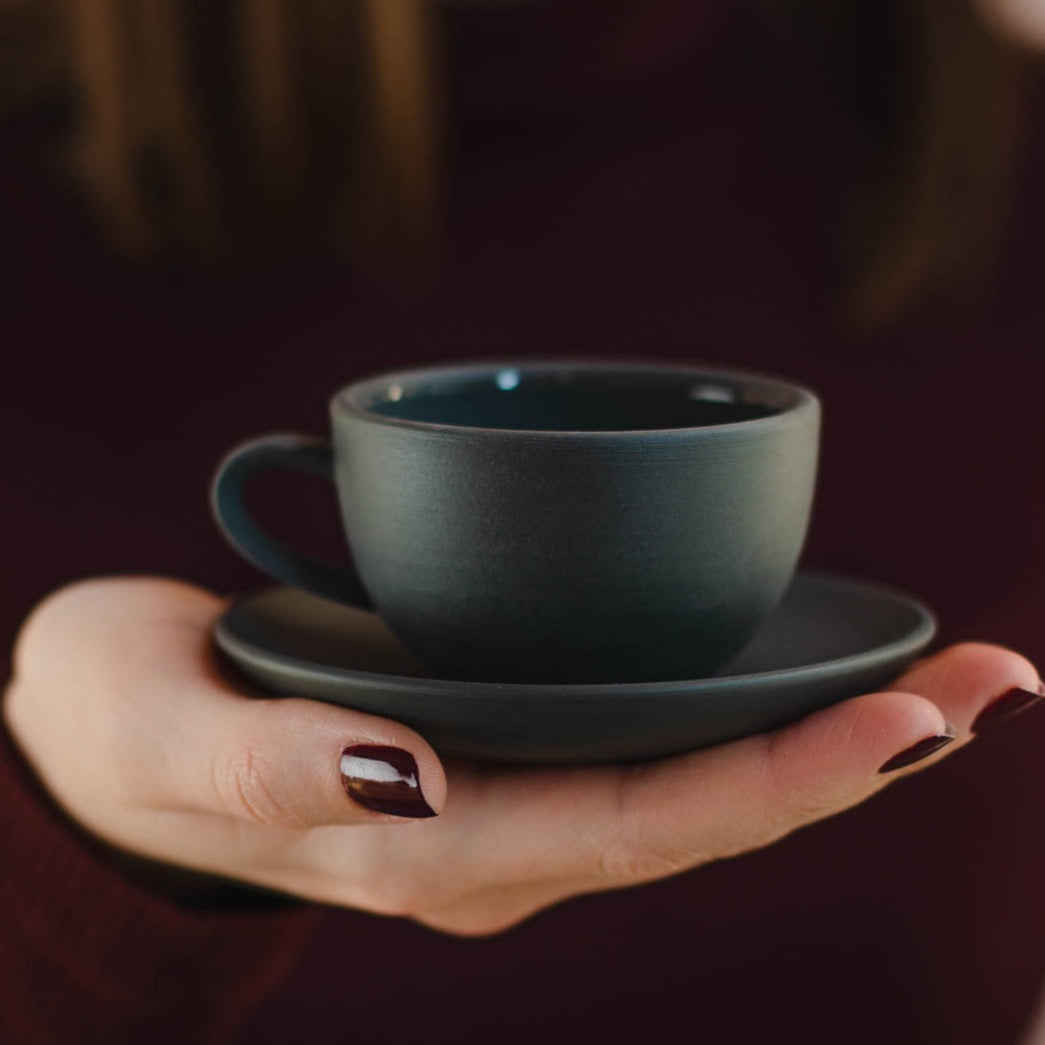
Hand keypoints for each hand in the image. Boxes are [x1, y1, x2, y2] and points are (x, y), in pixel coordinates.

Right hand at [4, 577, 1040, 935]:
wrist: (105, 732)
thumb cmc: (124, 724)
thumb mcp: (166, 731)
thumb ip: (274, 770)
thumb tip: (401, 775)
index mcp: (423, 852)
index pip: (632, 830)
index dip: (774, 783)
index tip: (905, 720)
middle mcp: (486, 838)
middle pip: (698, 817)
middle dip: (852, 760)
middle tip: (993, 683)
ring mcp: (496, 798)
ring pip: (685, 787)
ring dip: (818, 740)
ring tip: (949, 680)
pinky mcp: (489, 745)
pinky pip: (638, 744)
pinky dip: (736, 716)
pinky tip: (796, 675)